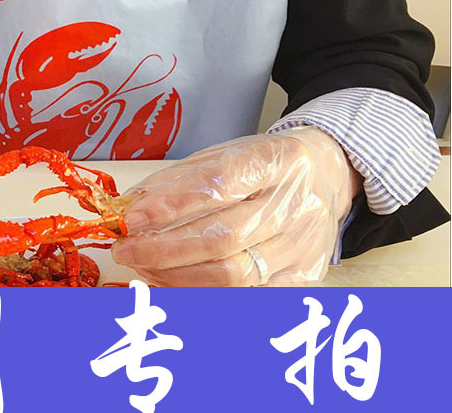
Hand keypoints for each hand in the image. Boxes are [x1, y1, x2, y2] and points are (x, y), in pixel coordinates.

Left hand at [112, 127, 361, 285]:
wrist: (324, 175)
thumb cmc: (263, 166)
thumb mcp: (222, 153)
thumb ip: (178, 180)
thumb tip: (131, 208)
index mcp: (273, 161)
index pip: (217, 185)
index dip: (171, 205)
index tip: (132, 219)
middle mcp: (295, 204)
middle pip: (223, 238)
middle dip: (164, 250)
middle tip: (126, 250)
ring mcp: (302, 245)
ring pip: (234, 275)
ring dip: (178, 277)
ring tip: (144, 268)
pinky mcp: (304, 277)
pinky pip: (247, 298)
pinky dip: (204, 295)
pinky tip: (173, 285)